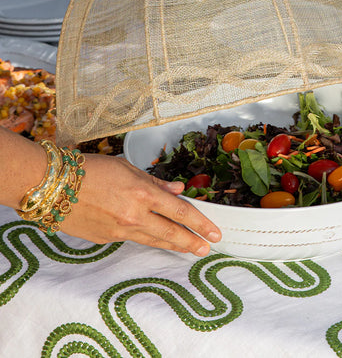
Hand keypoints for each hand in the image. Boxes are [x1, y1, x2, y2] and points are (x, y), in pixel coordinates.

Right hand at [60, 153, 220, 255]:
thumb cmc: (90, 169)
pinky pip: (132, 239)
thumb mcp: (127, 168)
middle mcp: (134, 216)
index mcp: (142, 194)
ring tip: (189, 248)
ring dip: (174, 245)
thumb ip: (155, 182)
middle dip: (192, 242)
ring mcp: (119, 231)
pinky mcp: (105, 239)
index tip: (214, 232)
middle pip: (171, 234)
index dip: (201, 223)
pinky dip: (146, 238)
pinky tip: (154, 237)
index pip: (180, 212)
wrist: (51, 186)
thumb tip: (178, 190)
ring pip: (154, 240)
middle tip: (207, 248)